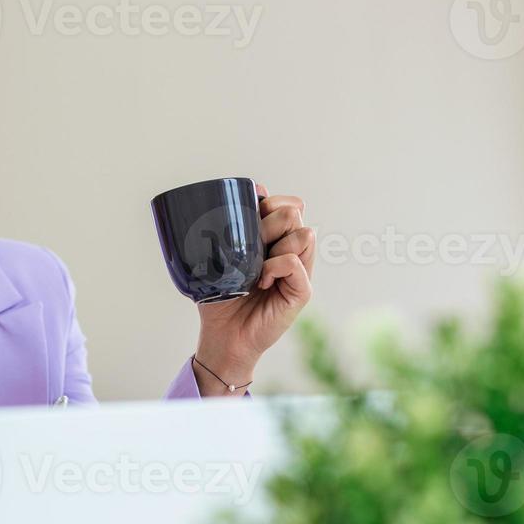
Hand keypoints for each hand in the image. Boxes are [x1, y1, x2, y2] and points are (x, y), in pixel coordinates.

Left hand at [193, 184, 315, 382]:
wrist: (223, 335)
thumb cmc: (221, 297)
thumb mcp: (223, 255)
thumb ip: (238, 225)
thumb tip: (256, 188)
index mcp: (277, 240)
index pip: (290, 204)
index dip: (269, 204)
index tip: (245, 219)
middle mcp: (292, 251)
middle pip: (294, 212)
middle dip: (267, 221)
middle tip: (248, 248)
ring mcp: (300, 271)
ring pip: (302, 233)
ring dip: (273, 243)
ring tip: (256, 267)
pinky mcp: (302, 291)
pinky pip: (294, 262)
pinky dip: (275, 267)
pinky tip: (261, 282)